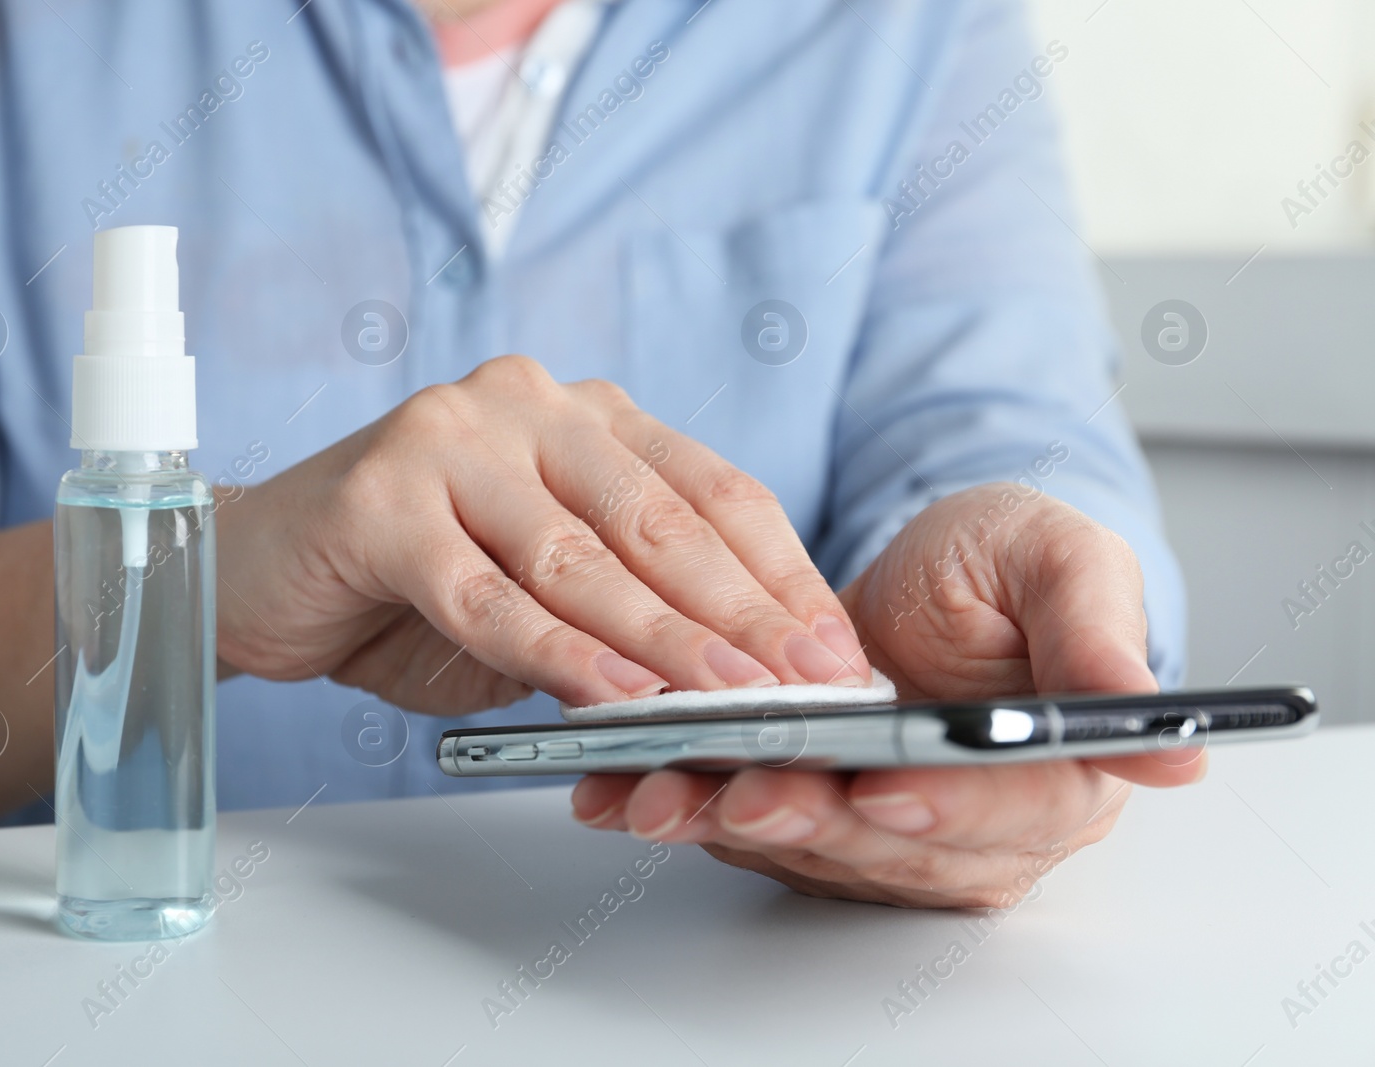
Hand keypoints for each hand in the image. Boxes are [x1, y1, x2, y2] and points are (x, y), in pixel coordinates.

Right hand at [214, 356, 871, 712]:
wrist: (262, 570)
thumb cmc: (413, 583)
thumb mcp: (543, 588)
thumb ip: (627, 608)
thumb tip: (747, 680)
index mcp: (584, 414)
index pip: (714, 491)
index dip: (784, 576)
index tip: (838, 655)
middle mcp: (526, 405)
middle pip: (660, 521)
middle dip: (744, 615)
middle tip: (809, 686)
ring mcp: (449, 440)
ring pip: (580, 559)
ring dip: (665, 642)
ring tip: (734, 702)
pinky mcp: (381, 498)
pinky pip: (487, 594)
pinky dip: (557, 654)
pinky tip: (615, 700)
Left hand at [571, 484, 1204, 907]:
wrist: (924, 578)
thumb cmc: (1000, 563)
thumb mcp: (1056, 559)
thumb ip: (1099, 634)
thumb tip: (1164, 744)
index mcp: (1061, 771)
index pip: (1018, 812)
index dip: (953, 809)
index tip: (886, 788)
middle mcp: (975, 825)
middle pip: (898, 852)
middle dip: (814, 824)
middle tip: (744, 792)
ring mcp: (887, 833)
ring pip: (811, 850)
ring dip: (730, 827)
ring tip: (658, 793)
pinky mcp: (813, 819)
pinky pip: (750, 829)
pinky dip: (687, 810)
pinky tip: (623, 791)